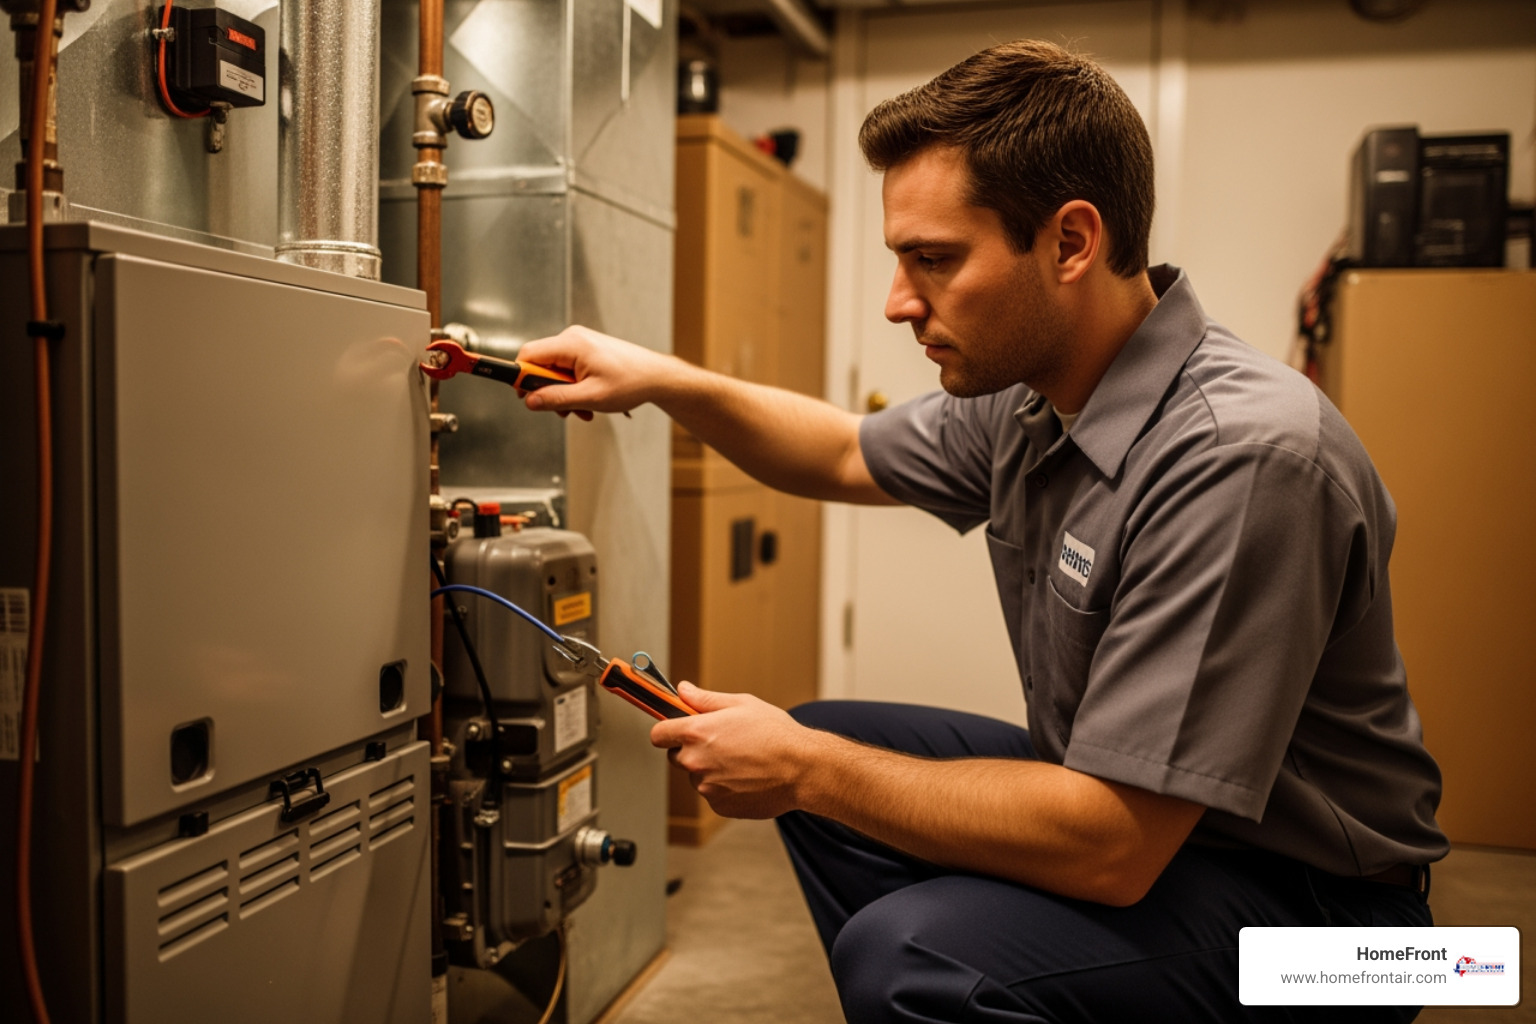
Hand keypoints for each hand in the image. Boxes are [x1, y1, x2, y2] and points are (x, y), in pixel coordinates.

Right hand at [516, 325, 673, 416]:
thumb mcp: (590, 397)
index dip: (522, 377)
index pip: (528, 354)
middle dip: (549, 391)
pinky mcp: (587, 351)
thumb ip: (557, 399)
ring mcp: (580, 344)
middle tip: (565, 410)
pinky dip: (574, 388)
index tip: (525, 396)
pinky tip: (588, 400)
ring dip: (564, 394)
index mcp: (571, 344)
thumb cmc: (631, 382)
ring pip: (555, 371)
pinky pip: (568, 370)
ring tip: (584, 409)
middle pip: (541, 365)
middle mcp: (573, 338)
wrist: (656, 377)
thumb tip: (530, 401)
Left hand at [650, 682, 819, 819]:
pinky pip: (713, 794)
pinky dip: (724, 787)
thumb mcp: (741, 704)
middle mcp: (696, 761)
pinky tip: (746, 776)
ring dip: (710, 769)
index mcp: (697, 732)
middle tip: (721, 742)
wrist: (802, 769)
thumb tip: (683, 690)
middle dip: (692, 748)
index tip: (674, 728)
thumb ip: (705, 699)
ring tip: (741, 760)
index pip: (658, 734)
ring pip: (697, 776)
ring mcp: (706, 787)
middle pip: (676, 755)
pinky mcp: (719, 805)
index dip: (667, 730)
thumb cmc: (776, 734)